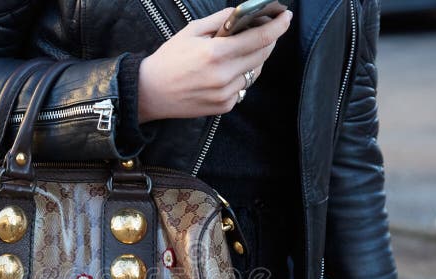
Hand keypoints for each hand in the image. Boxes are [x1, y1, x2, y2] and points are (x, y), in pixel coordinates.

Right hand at [138, 8, 292, 121]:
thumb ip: (221, 20)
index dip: (278, 26)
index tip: (286, 16)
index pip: (260, 38)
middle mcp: (223, 76)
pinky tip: (225, 71)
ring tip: (240, 50)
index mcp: (216, 53)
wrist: (150, 93)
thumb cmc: (169, 59)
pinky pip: (243, 87)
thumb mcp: (191, 31)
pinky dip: (241, 76)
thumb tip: (244, 13)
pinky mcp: (224, 107)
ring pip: (255, 72)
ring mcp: (225, 94)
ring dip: (254, 58)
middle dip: (268, 39)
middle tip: (265, 29)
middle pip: (263, 55)